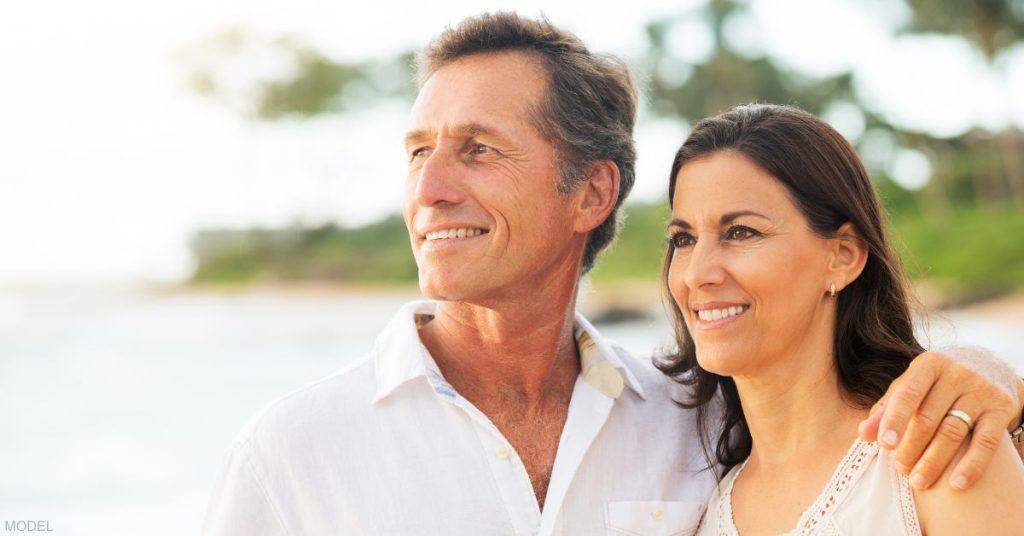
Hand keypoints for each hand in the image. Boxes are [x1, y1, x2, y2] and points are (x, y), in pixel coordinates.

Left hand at [858, 347, 1023, 489]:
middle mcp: (957, 373)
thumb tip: (862, 434)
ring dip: (934, 461)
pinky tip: (957, 484)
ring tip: (918, 481)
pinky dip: (971, 465)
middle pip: (929, 418)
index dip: (894, 420)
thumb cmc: (938, 381)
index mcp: (929, 365)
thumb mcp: (912, 385)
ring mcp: (981, 390)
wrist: (991, 367)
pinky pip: (986, 442)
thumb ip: (887, 407)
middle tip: (900, 469)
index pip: (908, 394)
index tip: (884, 445)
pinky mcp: (1002, 408)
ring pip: (953, 432)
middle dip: (911, 448)